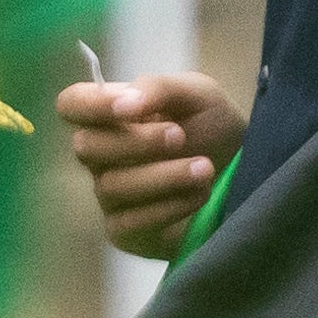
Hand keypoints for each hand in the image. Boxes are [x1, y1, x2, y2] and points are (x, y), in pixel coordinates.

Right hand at [58, 61, 237, 263]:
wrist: (245, 169)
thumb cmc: (213, 125)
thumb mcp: (198, 94)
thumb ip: (160, 87)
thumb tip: (127, 101)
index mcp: (110, 115)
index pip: (71, 104)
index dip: (91, 105)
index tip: (129, 107)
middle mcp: (101, 156)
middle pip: (86, 147)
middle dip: (137, 142)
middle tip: (181, 136)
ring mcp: (110, 194)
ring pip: (113, 186)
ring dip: (164, 176)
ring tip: (205, 168)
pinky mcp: (126, 230)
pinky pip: (131, 221)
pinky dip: (169, 207)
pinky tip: (199, 195)